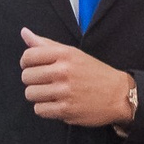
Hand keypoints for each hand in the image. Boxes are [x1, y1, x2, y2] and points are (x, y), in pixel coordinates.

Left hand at [21, 30, 136, 126]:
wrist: (119, 95)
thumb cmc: (94, 73)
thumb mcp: (73, 53)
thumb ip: (46, 44)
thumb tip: (24, 33)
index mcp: (64, 54)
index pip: (28, 56)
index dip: (26, 62)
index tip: (34, 67)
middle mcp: (63, 71)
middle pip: (26, 77)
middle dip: (33, 80)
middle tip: (45, 82)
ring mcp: (64, 92)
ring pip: (31, 94)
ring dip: (38, 96)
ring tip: (51, 94)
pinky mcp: (66, 110)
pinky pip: (40, 110)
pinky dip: (45, 109)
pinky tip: (56, 104)